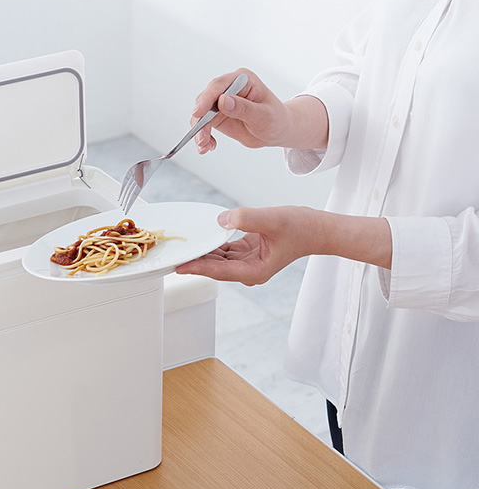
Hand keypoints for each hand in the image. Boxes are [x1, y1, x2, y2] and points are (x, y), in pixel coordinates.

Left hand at [176, 206, 391, 284]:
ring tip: (180, 246)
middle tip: (171, 255)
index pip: (219, 270)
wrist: (318, 229)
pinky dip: (212, 244)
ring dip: (201, 251)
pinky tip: (199, 237)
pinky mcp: (246, 252)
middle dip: (194, 260)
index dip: (198, 267)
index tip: (179, 267)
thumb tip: (221, 220)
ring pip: (217, 258)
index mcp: (254, 271)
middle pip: (214, 266)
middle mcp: (248, 270)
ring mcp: (246, 262)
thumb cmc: (301, 228)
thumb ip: (246, 218)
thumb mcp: (273, 219)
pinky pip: (223, 250)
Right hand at [192, 69, 328, 153]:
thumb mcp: (263, 116)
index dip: (206, 99)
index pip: (219, 86)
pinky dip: (203, 136)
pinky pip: (203, 125)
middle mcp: (229, 88)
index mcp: (242, 79)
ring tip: (204, 146)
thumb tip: (223, 101)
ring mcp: (221, 102)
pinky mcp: (217, 115)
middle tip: (201, 138)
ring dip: (200, 131)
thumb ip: (244, 108)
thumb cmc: (276, 120)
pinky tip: (209, 146)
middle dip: (200, 120)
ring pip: (201, 114)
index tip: (198, 113)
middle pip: (206, 100)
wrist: (277, 131)